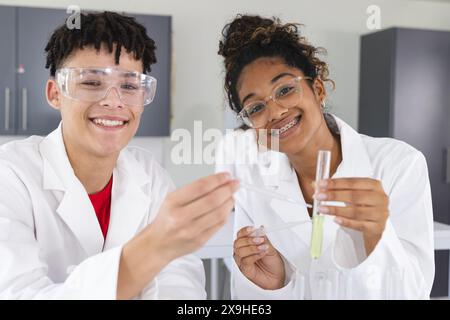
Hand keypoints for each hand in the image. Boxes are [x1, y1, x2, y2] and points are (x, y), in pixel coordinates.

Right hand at [118, 172, 237, 298]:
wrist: (158, 244)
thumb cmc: (166, 220)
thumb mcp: (172, 200)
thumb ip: (194, 190)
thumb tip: (218, 182)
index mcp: (172, 203)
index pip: (200, 187)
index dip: (217, 179)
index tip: (226, 176)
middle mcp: (181, 217)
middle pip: (212, 200)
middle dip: (228, 189)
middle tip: (234, 184)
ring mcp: (191, 231)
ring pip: (219, 213)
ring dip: (229, 201)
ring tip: (231, 195)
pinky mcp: (200, 241)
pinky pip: (219, 225)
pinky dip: (226, 214)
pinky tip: (226, 208)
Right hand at [233, 226, 284, 289]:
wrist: (277, 276)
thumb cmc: (272, 262)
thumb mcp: (270, 247)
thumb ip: (264, 239)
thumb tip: (260, 229)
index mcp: (246, 244)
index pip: (240, 234)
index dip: (245, 231)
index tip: (253, 229)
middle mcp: (242, 252)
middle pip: (237, 242)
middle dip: (249, 240)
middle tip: (260, 240)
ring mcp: (242, 261)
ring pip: (240, 251)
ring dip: (252, 248)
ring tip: (263, 248)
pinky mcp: (245, 269)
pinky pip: (245, 261)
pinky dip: (255, 256)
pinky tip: (262, 253)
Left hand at [315, 178, 388, 254]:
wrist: (376, 223)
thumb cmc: (363, 205)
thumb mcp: (353, 193)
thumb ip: (336, 188)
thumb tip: (315, 185)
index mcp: (374, 185)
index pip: (352, 182)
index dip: (335, 183)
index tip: (321, 184)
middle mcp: (380, 198)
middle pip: (354, 196)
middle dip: (334, 195)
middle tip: (318, 196)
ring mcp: (380, 213)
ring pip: (355, 211)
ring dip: (336, 210)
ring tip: (322, 209)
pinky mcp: (377, 227)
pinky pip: (359, 225)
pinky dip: (346, 222)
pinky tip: (335, 219)